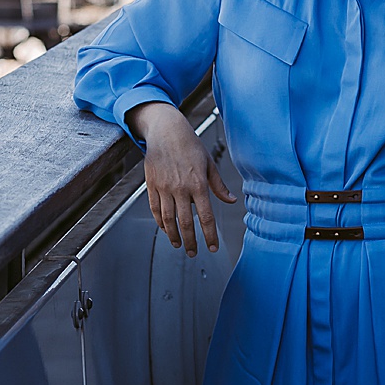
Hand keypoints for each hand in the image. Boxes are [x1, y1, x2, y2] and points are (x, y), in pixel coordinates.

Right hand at [130, 101, 236, 254]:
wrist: (166, 131)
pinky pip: (155, 209)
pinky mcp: (152, 185)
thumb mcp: (209, 164)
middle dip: (191, 241)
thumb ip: (219, 186)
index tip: (212, 248)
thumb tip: (232, 200)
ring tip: (178, 245)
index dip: (209, 235)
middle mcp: (181, 188)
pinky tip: (165, 229)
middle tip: (194, 252)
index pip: (206, 216)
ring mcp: (164, 187)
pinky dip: (160, 222)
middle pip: (186, 222)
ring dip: (173, 235)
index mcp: (198, 184)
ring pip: (168, 219)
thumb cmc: (190, 145)